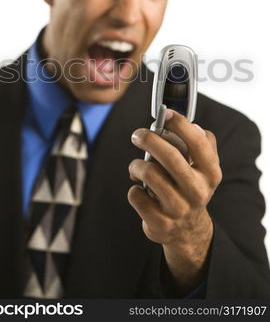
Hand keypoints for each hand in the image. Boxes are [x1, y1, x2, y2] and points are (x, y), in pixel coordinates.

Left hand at [128, 109, 221, 292]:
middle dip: (149, 139)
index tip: (166, 114)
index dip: (181, 124)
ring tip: (136, 167)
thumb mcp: (204, 168)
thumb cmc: (191, 187)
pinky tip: (139, 190)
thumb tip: (192, 124)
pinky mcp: (160, 223)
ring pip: (149, 174)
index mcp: (210, 173)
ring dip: (136, 165)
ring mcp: (179, 209)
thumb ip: (203, 144)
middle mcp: (197, 191)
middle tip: (138, 134)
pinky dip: (133, 189)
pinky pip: (136, 196)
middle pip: (170, 156)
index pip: (198, 142)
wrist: (188, 230)